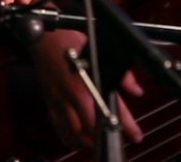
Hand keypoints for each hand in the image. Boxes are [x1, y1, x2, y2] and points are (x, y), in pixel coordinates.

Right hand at [31, 29, 143, 150]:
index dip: (126, 125)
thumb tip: (136, 90)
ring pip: (73, 132)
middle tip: (115, 138)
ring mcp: (59, 102)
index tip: (135, 135)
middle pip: (89, 127)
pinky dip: (68, 137)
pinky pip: (57, 127)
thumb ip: (122, 75)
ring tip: (97, 141)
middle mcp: (72, 96)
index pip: (111, 109)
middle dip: (104, 136)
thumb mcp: (101, 52)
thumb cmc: (71, 43)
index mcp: (87, 84)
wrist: (44, 39)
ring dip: (86, 140)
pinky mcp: (50, 103)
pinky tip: (76, 138)